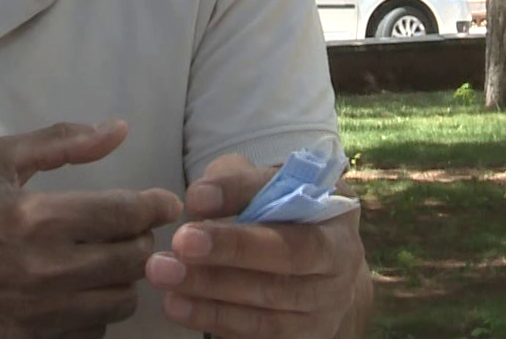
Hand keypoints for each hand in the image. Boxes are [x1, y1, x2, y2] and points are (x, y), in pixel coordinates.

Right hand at [0, 120, 183, 338]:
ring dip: (126, 277)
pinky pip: (98, 328)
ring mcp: (46, 313)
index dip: (156, 206)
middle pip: (134, 258)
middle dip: (144, 239)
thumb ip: (60, 142)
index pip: (124, 214)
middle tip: (134, 230)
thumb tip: (117, 130)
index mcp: (37, 218)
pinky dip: (100, 308)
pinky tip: (84, 291)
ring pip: (124, 298)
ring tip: (110, 261)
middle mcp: (47, 269)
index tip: (167, 203)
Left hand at [145, 154, 368, 338]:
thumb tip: (199, 199)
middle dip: (230, 251)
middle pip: (287, 260)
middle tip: (179, 243)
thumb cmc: (284, 212)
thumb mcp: (268, 183)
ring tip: (165, 275)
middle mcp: (340, 263)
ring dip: (212, 292)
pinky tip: (178, 305)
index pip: (292, 200)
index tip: (195, 198)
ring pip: (270, 303)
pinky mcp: (304, 337)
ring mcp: (326, 306)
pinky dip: (215, 319)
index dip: (242, 198)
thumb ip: (236, 182)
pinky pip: (259, 332)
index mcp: (337, 214)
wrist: (318, 267)